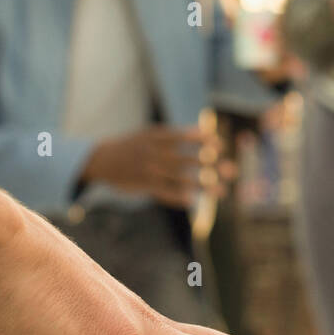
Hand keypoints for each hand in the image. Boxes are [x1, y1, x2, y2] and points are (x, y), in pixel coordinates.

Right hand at [82, 126, 231, 208]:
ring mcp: (149, 170)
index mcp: (156, 137)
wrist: (100, 159)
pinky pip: (164, 192)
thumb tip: (204, 132)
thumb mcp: (150, 134)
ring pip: (180, 179)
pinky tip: (194, 202)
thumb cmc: (132, 145)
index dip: (202, 141)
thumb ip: (175, 135)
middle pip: (187, 160)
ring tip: (222, 192)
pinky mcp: (144, 185)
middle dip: (211, 165)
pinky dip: (178, 197)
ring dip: (203, 185)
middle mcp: (153, 153)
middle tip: (232, 169)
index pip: (183, 138)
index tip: (220, 144)